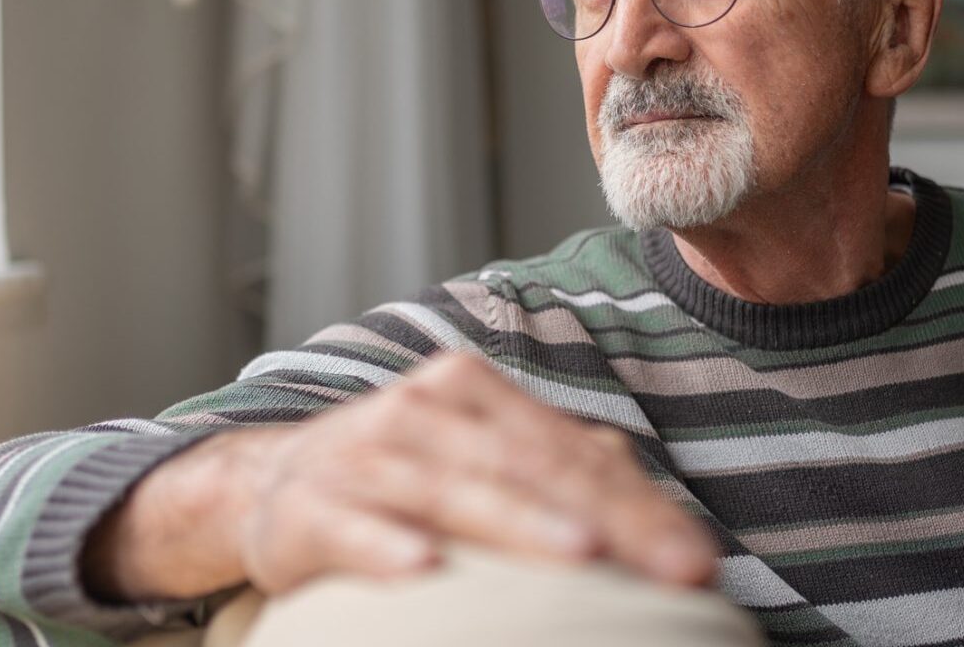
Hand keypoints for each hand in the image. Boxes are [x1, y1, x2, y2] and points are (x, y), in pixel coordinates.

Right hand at [82, 353, 718, 600]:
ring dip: (519, 523)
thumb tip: (670, 531)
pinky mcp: (311, 506)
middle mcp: (423, 410)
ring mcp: (366, 455)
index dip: (641, 507)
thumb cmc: (402, 478)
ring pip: (454, 490)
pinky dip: (388, 547)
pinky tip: (424, 568)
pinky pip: (355, 528)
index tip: (699, 563)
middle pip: (529, 466)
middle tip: (672, 571)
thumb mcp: (480, 461)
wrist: (265, 481)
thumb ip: (563, 478)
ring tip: (581, 555)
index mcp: (473, 392)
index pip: (573, 451)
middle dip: (609, 519)